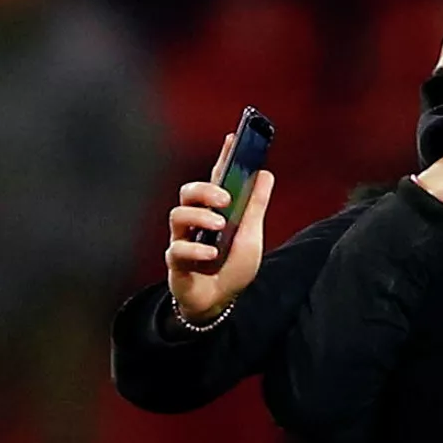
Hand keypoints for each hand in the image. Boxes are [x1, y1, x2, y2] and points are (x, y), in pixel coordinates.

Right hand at [165, 133, 274, 323]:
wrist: (220, 304)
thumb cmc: (233, 269)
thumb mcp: (251, 236)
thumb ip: (255, 207)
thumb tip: (265, 174)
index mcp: (215, 212)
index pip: (217, 177)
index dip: (223, 157)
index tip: (233, 138)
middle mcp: (196, 222)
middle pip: (188, 191)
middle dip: (205, 190)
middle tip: (225, 199)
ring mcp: (184, 240)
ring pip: (177, 215)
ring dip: (200, 216)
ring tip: (219, 226)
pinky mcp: (176, 263)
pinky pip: (177, 250)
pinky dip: (196, 250)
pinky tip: (212, 254)